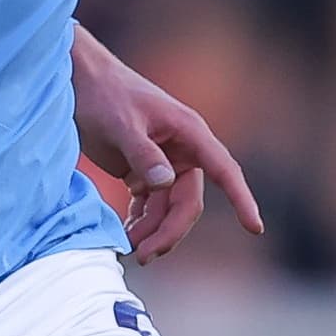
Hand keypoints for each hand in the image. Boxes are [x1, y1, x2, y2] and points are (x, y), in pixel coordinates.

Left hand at [70, 27, 263, 262]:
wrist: (79, 80)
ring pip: (167, 209)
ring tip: (126, 248)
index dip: (241, 199)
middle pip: (187, 203)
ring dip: (151, 231)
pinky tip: (125, 234)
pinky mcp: (142, 172)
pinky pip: (149, 205)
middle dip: (169, 232)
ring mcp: (163, 163)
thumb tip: (165, 184)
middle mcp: (182, 151)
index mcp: (189, 134)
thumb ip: (142, 154)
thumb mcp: (120, 124)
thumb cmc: (103, 94)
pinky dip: (140, 222)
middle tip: (143, 255)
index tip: (255, 228)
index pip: (224, 170)